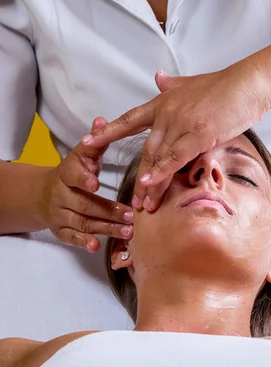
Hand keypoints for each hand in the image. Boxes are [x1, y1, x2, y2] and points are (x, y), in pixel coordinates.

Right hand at [37, 118, 133, 251]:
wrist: (44, 194)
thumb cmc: (73, 173)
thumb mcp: (81, 155)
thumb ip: (94, 142)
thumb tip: (102, 120)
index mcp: (66, 173)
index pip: (73, 176)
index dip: (84, 180)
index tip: (96, 185)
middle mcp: (60, 195)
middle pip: (85, 204)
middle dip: (109, 211)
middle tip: (131, 216)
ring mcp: (59, 214)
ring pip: (83, 223)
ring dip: (105, 228)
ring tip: (127, 232)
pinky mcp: (60, 231)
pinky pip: (71, 238)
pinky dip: (84, 242)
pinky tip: (97, 246)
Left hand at [83, 61, 270, 210]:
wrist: (249, 84)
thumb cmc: (226, 87)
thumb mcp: (193, 83)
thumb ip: (173, 84)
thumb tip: (158, 77)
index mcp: (163, 103)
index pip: (129, 120)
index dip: (107, 132)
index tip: (86, 142)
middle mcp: (167, 113)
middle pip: (145, 151)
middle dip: (138, 178)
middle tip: (134, 200)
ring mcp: (181, 123)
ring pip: (158, 158)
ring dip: (151, 185)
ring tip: (145, 206)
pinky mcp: (198, 133)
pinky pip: (175, 157)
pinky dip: (161, 171)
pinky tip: (150, 184)